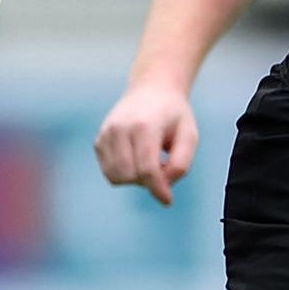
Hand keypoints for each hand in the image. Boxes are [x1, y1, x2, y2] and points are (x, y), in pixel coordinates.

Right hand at [95, 81, 199, 206]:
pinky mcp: (99, 141)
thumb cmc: (173, 115)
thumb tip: (162, 190)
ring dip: (134, 178)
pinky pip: (109, 172)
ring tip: (148, 160)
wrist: (151, 89)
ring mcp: (106, 134)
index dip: (158, 189)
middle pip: (130, 176)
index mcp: (144, 125)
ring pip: (115, 177)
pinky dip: (124, 173)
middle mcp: (119, 128)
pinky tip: (135, 158)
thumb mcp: (189, 135)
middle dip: (148, 180)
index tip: (168, 200)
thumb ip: (180, 164)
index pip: (147, 169)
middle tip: (162, 165)